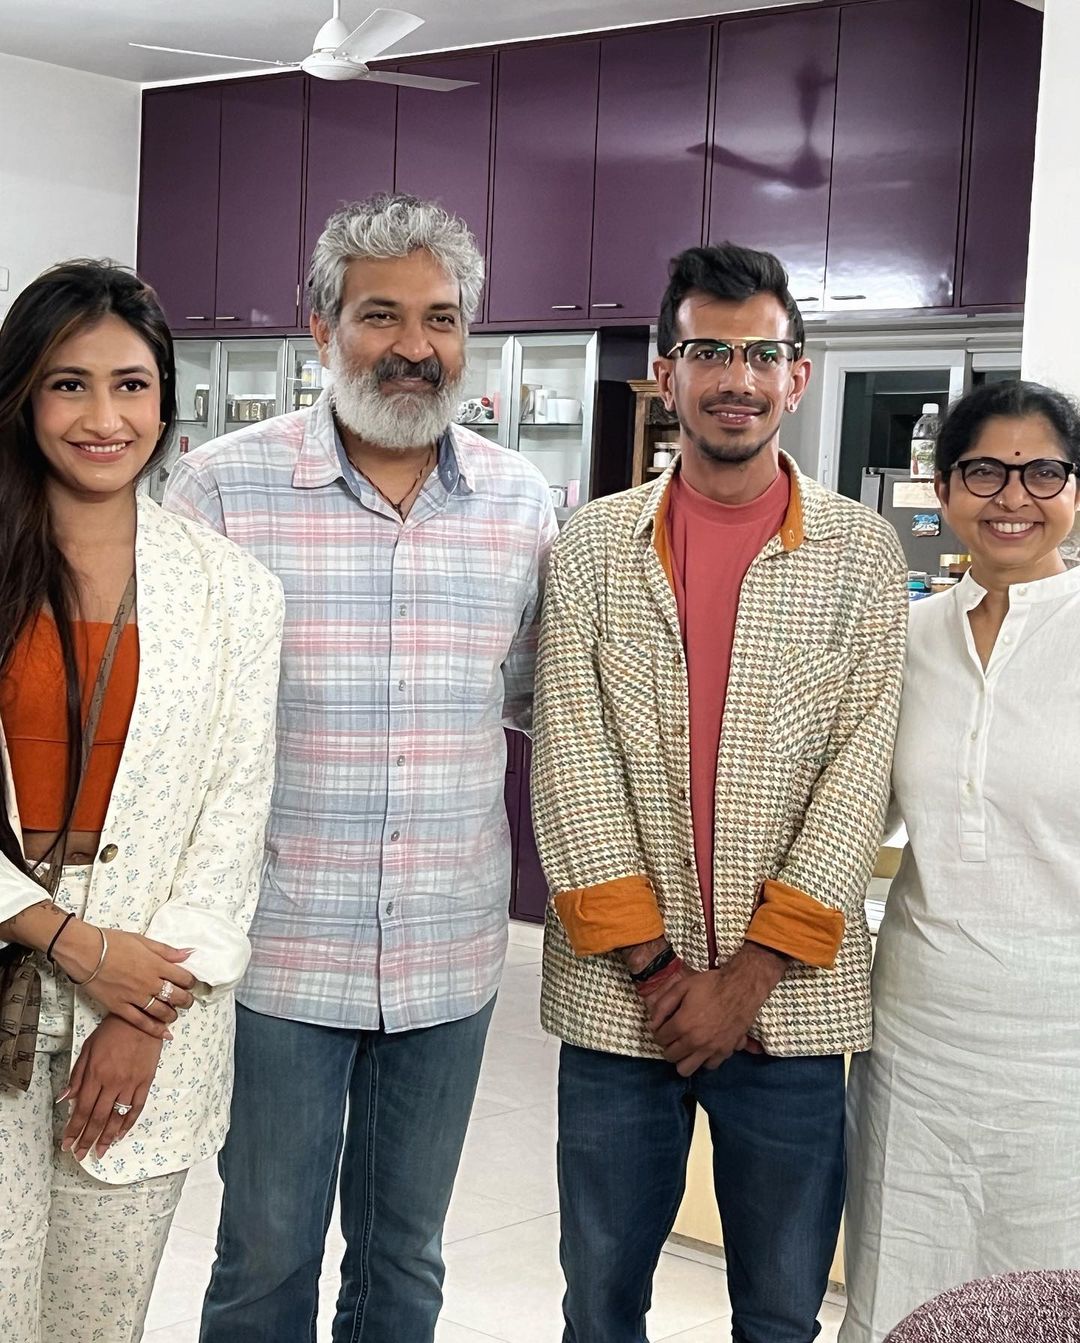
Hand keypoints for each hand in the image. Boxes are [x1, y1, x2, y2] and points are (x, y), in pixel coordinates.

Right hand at [52, 923, 196, 1038]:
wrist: (85, 952)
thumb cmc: (112, 942)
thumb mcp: (142, 940)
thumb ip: (166, 950)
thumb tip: (187, 954)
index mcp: (156, 964)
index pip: (183, 977)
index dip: (190, 982)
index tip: (190, 983)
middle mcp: (149, 983)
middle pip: (176, 996)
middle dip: (185, 1000)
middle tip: (186, 1001)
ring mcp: (135, 997)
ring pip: (161, 1011)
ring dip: (172, 1015)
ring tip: (174, 1015)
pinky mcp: (119, 1007)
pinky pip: (140, 1022)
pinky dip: (155, 1030)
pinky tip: (165, 1034)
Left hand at [58, 1015, 163, 1161]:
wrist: (142, 1019)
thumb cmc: (111, 1031)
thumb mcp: (88, 1048)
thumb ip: (76, 1075)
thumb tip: (64, 1099)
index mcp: (95, 1074)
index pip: (82, 1109)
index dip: (73, 1130)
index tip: (66, 1145)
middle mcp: (112, 1082)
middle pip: (98, 1118)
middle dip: (87, 1139)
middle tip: (80, 1155)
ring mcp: (131, 1083)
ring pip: (117, 1117)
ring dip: (107, 1137)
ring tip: (100, 1152)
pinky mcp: (145, 1082)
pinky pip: (136, 1107)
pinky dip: (128, 1123)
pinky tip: (121, 1134)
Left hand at [647, 944, 785, 1076]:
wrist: (741, 987)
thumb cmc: (710, 985)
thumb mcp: (682, 987)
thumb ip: (663, 1005)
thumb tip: (653, 1024)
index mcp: (682, 1024)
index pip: (659, 1039)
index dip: (659, 1032)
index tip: (663, 1027)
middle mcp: (694, 1042)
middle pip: (670, 1056)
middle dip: (668, 1046)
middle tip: (674, 1036)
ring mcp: (710, 1049)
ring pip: (686, 1069)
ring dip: (683, 1058)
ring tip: (686, 1046)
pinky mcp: (725, 1051)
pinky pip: (708, 1066)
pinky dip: (703, 1059)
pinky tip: (703, 1047)